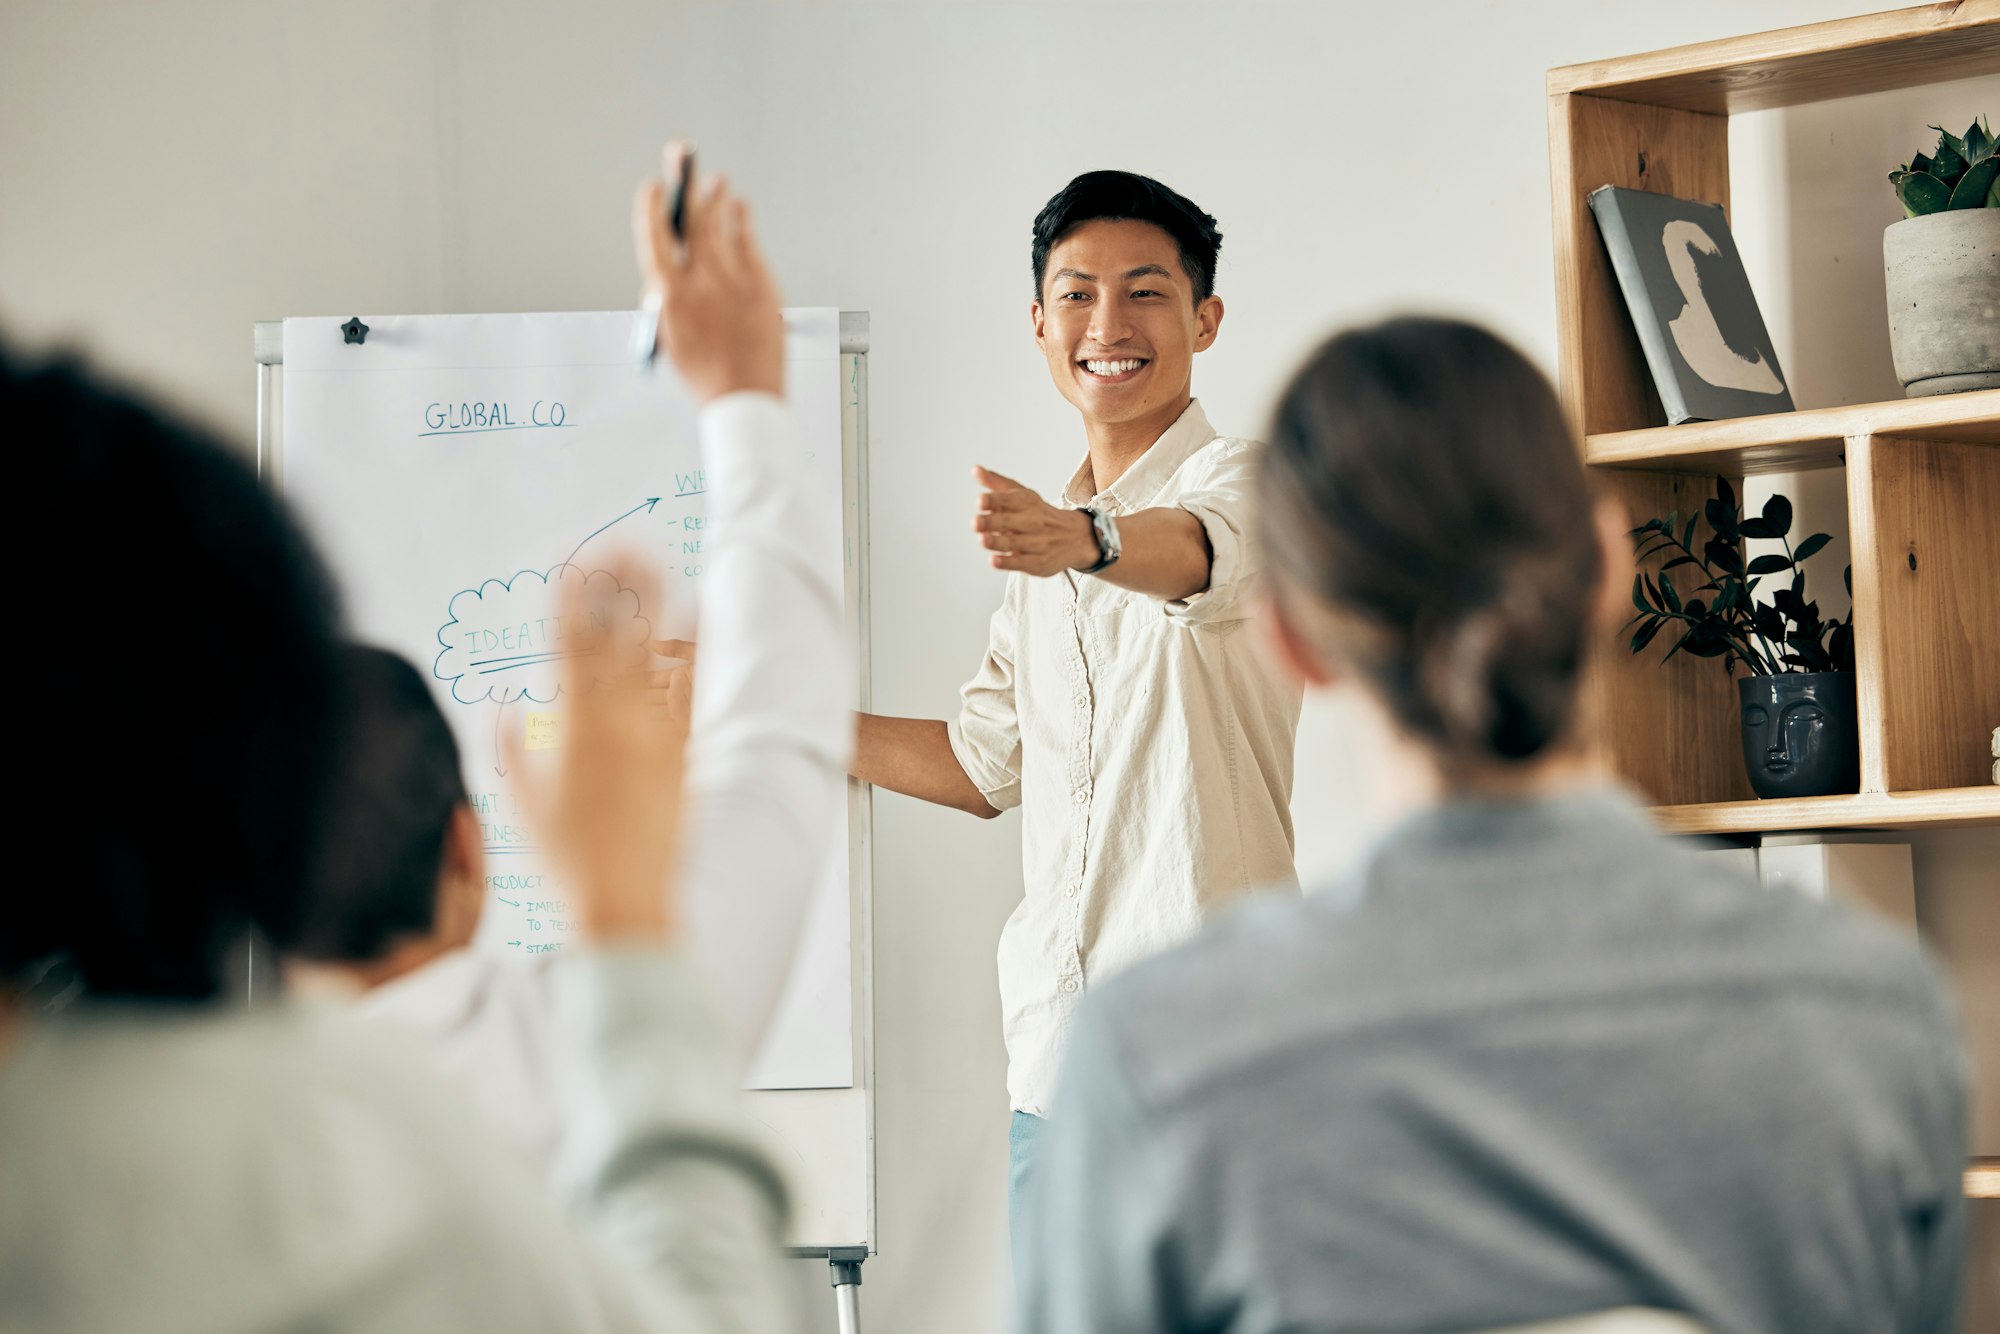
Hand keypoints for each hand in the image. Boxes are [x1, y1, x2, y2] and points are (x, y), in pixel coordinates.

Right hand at [509, 556, 690, 943]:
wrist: (624, 903)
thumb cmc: (566, 861)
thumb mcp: (521, 804)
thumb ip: (511, 750)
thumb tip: (505, 709)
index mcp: (569, 728)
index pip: (566, 645)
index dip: (569, 599)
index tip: (572, 563)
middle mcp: (614, 722)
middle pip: (614, 636)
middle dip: (616, 586)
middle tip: (624, 544)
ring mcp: (653, 734)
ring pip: (652, 653)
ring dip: (652, 602)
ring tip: (657, 561)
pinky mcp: (683, 753)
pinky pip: (689, 689)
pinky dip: (692, 648)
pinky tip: (698, 613)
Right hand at [631, 140, 784, 403]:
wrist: (746, 398)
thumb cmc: (706, 373)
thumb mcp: (670, 337)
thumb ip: (664, 300)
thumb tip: (666, 272)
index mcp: (669, 296)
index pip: (653, 239)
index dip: (650, 209)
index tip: (651, 187)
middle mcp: (700, 282)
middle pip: (690, 220)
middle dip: (684, 182)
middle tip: (682, 153)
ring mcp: (734, 281)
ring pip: (721, 226)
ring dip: (716, 198)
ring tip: (715, 180)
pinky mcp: (763, 285)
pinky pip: (749, 242)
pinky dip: (743, 221)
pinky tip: (740, 207)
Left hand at [972, 466, 1099, 576]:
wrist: (1076, 537)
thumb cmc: (1039, 515)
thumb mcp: (1021, 495)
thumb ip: (996, 483)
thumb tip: (975, 470)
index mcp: (1027, 503)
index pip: (1009, 500)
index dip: (994, 500)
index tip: (980, 500)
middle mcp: (1033, 522)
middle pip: (1009, 522)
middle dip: (991, 522)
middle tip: (975, 522)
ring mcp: (1037, 543)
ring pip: (1014, 543)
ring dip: (997, 542)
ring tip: (982, 539)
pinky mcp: (1038, 563)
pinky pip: (1022, 563)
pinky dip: (1008, 562)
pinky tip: (994, 560)